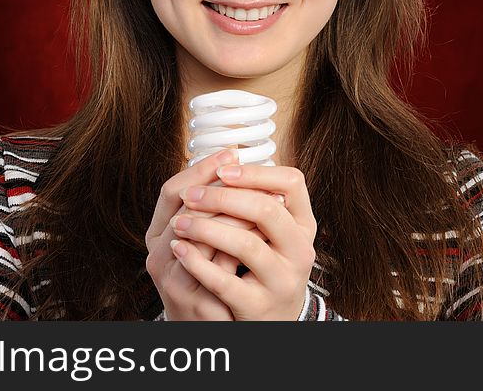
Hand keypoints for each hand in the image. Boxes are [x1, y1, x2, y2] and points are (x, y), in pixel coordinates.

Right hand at [145, 149, 262, 319]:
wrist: (204, 332)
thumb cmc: (205, 281)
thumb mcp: (200, 241)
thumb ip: (208, 210)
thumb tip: (233, 163)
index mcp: (156, 237)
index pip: (170, 191)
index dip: (201, 169)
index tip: (231, 152)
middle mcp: (156, 257)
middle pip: (189, 209)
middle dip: (228, 190)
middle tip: (258, 175)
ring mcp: (173, 283)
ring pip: (206, 237)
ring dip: (240, 216)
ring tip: (268, 201)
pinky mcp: (196, 305)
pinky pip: (222, 271)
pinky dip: (244, 250)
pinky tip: (264, 237)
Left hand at [171, 164, 316, 320]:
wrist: (270, 324)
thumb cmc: (264, 270)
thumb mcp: (273, 235)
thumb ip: (257, 202)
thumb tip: (225, 158)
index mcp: (303, 225)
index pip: (293, 183)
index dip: (256, 172)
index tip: (224, 169)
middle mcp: (300, 251)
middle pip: (266, 209)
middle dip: (222, 197)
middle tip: (192, 196)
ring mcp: (282, 281)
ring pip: (246, 244)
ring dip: (205, 227)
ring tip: (179, 223)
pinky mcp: (258, 307)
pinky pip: (225, 282)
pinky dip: (197, 262)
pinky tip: (180, 248)